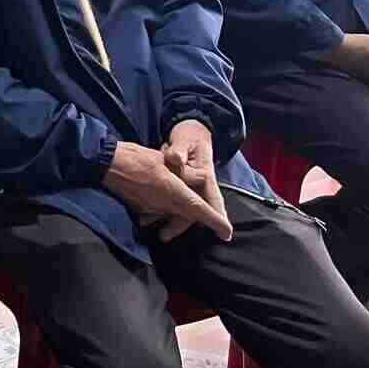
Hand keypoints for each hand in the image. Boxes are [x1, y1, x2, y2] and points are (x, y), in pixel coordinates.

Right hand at [103, 140, 233, 241]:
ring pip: (173, 214)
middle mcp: (163, 204)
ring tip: (183, 205)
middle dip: (202, 219)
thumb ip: (183, 172)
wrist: (105, 164)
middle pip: (188, 215)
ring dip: (180, 213)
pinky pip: (158, 212)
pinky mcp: (141, 210)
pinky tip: (160, 198)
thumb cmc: (135, 158)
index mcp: (172, 191)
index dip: (215, 222)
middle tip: (217, 225)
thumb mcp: (163, 160)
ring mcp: (151, 209)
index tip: (226, 233)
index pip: (198, 209)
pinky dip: (164, 209)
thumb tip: (202, 180)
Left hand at [157, 120, 226, 242]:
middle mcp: (198, 185)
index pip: (211, 200)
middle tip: (163, 235)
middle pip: (192, 209)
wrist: (189, 131)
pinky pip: (169, 201)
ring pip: (179, 208)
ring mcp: (187, 187)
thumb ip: (179, 150)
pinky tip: (142, 213)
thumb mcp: (185, 140)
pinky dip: (157, 207)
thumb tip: (175, 158)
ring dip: (164, 217)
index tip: (226, 232)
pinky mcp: (176, 186)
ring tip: (145, 223)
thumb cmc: (190, 136)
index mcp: (205, 176)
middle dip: (179, 224)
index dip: (216, 216)